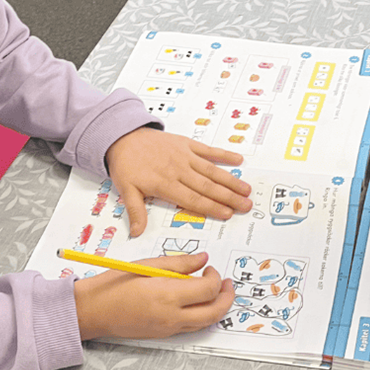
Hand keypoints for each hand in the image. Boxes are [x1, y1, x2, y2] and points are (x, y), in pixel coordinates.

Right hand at [74, 253, 234, 340]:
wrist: (92, 310)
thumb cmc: (114, 284)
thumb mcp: (147, 265)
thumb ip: (179, 263)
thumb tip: (202, 259)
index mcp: (167, 295)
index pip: (208, 290)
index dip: (215, 278)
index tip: (210, 269)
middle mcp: (171, 316)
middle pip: (214, 312)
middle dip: (226, 297)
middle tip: (227, 284)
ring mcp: (168, 329)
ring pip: (205, 323)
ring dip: (217, 308)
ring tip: (218, 293)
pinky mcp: (164, 335)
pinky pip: (192, 327)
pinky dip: (202, 316)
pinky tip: (199, 303)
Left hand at [105, 128, 252, 236]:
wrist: (123, 136)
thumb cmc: (126, 165)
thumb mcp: (127, 190)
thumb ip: (136, 212)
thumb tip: (137, 233)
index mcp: (165, 184)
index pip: (193, 199)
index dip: (212, 207)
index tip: (227, 214)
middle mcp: (179, 170)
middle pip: (208, 187)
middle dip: (229, 197)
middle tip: (246, 206)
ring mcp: (185, 156)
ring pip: (212, 171)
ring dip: (230, 181)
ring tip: (246, 190)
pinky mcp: (187, 144)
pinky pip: (208, 150)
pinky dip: (223, 155)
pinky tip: (238, 160)